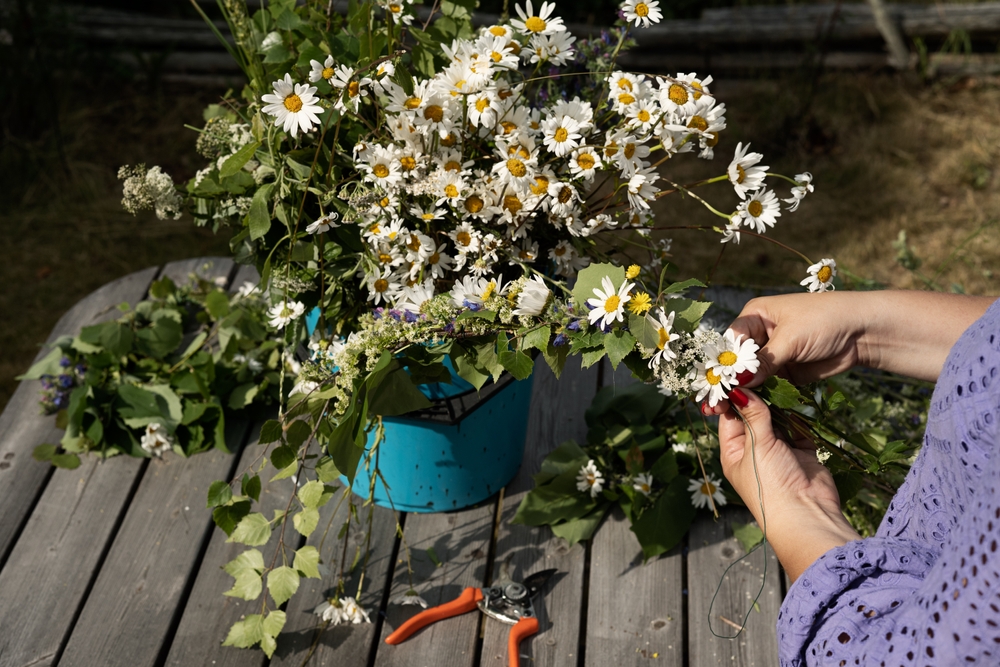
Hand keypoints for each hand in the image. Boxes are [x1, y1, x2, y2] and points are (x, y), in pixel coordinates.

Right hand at [703, 291, 993, 416]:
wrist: (863, 332)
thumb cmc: (825, 321)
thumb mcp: (791, 339)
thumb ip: (764, 361)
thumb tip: (739, 382)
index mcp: (755, 316)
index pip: (731, 341)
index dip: (723, 364)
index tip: (716, 385)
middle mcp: (759, 334)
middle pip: (736, 361)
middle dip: (728, 382)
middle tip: (714, 404)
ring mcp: (772, 355)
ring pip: (750, 377)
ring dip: (741, 393)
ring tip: (722, 412)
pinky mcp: (785, 372)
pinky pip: (767, 387)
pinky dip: (759, 398)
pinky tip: (745, 411)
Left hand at [718, 388, 858, 580]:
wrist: (808, 514)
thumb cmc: (771, 485)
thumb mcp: (757, 446)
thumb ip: (753, 416)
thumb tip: (741, 390)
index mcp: (733, 453)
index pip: (729, 417)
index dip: (733, 397)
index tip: (738, 373)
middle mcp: (753, 451)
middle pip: (753, 415)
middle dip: (759, 398)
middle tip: (763, 371)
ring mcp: (778, 451)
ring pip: (777, 419)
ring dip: (780, 405)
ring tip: (780, 380)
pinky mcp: (801, 452)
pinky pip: (799, 428)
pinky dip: (799, 417)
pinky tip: (798, 399)